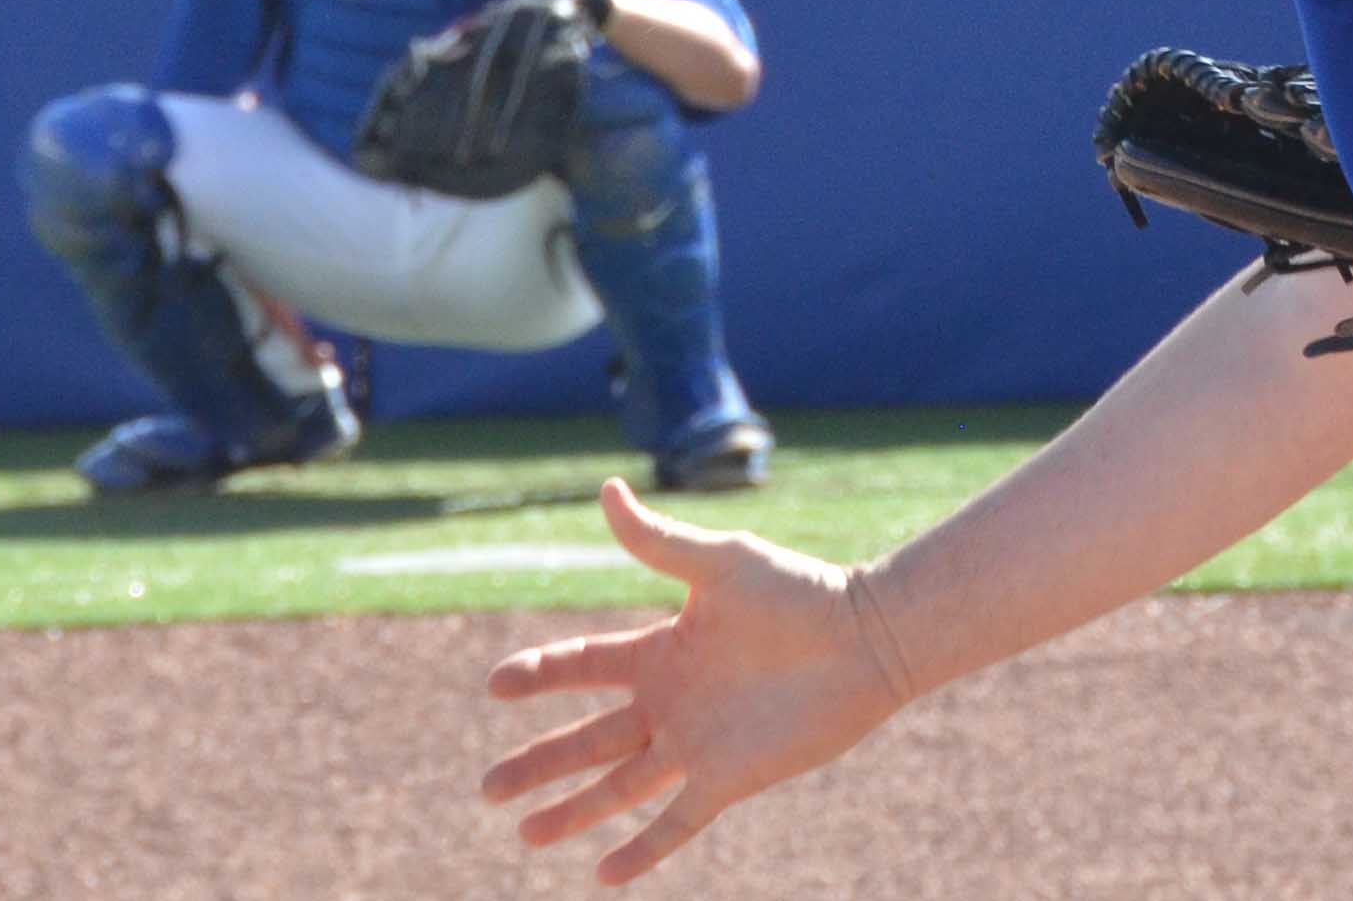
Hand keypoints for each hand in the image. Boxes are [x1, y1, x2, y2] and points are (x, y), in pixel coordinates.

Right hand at [484, 479, 907, 884]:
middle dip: (537, 764)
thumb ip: (658, 540)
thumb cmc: (799, 592)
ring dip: (572, 812)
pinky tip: (604, 876)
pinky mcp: (728, 779)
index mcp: (662, 648)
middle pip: (587, 739)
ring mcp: (695, 744)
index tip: (495, 684)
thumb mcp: (721, 563)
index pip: (582, 666)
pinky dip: (641, 848)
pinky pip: (675, 821)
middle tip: (486, 789)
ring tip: (524, 834)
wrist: (866, 639)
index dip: (539, 674)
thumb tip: (607, 490)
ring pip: (618, 786)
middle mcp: (670, 701)